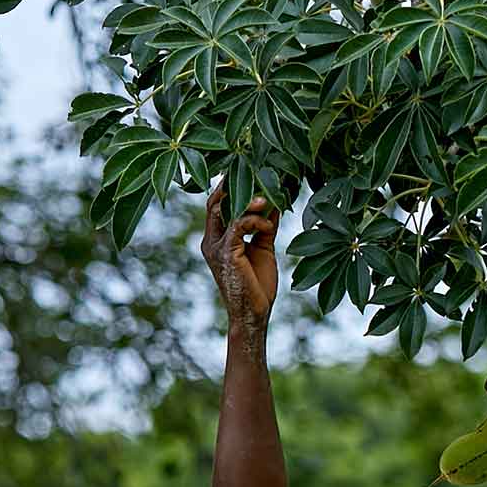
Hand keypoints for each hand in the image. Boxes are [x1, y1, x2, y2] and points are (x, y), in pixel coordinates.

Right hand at [202, 184, 279, 329]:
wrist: (254, 315)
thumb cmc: (257, 285)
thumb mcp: (262, 248)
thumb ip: (264, 225)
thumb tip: (275, 202)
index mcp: (216, 238)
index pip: (217, 204)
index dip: (229, 187)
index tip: (249, 171)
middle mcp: (211, 240)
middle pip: (215, 202)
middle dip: (234, 186)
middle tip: (255, 173)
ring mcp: (216, 246)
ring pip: (225, 209)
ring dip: (248, 200)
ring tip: (266, 197)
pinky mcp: (226, 253)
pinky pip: (237, 225)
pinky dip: (255, 219)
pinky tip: (268, 223)